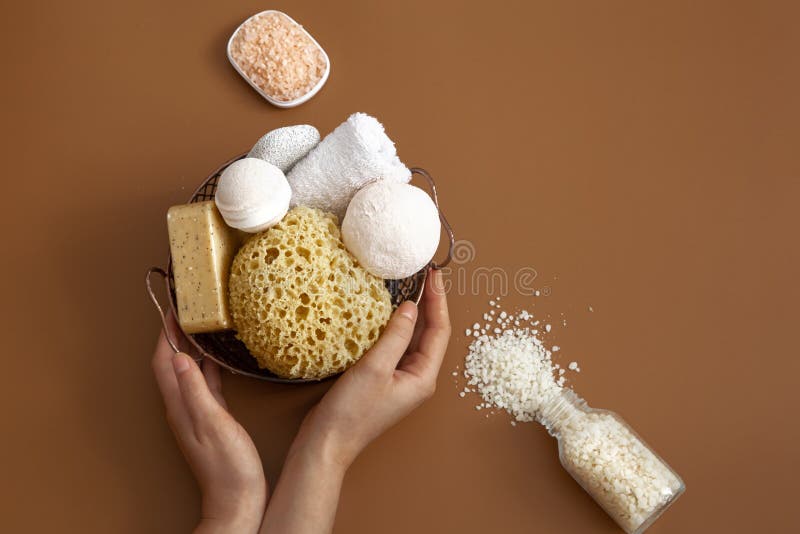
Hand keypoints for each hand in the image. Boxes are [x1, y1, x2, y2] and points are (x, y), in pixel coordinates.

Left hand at [152, 315, 266, 532]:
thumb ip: (195, 389)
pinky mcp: (213, 418)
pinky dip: (209, 366)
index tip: (173, 309)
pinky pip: (205, 383)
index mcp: (180, 406)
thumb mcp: (212, 422)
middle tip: (189, 310)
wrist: (238, 499)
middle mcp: (183, 407)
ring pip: (189, 371)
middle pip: (173, 363)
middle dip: (176, 335)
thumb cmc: (228, 466)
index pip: (163, 362)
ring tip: (203, 325)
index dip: (164, 334)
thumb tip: (179, 356)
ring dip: (192, 347)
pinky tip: (219, 357)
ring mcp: (197, 413)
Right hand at [294, 268, 450, 468]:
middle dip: (431, 304)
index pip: (440, 331)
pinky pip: (396, 347)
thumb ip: (396, 335)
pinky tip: (388, 313)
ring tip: (412, 286)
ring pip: (413, 340)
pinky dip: (396, 327)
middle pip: (431, 334)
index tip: (434, 275)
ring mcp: (401, 380)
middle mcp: (417, 378)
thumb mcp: (375, 367)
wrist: (327, 443)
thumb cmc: (352, 412)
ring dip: (414, 314)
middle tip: (426, 275)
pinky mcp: (383, 380)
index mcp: (423, 377)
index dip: (439, 300)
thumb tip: (412, 307)